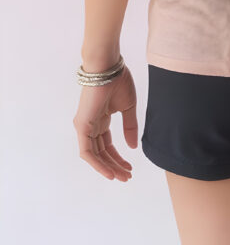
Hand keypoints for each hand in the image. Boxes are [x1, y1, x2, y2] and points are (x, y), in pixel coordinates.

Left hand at [73, 63, 137, 180]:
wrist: (108, 67)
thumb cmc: (118, 80)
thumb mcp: (128, 107)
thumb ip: (130, 127)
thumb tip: (133, 147)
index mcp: (101, 119)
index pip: (107, 144)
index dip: (118, 157)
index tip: (130, 167)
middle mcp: (91, 125)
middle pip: (102, 152)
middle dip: (115, 165)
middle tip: (128, 176)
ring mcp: (85, 126)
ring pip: (95, 155)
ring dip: (108, 167)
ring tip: (122, 177)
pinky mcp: (82, 126)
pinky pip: (87, 151)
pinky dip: (97, 164)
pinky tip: (109, 172)